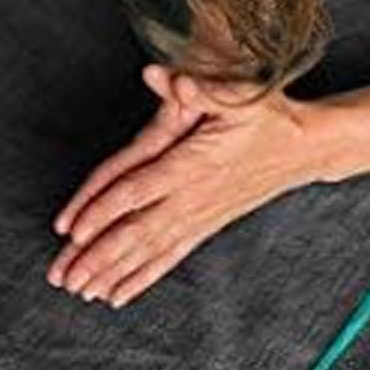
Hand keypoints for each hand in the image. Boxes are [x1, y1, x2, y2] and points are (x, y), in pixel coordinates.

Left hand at [46, 63, 319, 307]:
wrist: (306, 148)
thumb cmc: (270, 117)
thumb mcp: (240, 94)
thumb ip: (199, 87)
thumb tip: (161, 74)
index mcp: (193, 166)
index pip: (136, 192)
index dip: (102, 212)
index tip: (71, 231)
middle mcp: (193, 199)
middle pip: (134, 234)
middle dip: (96, 258)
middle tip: (63, 277)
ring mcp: (200, 218)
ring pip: (148, 253)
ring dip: (112, 274)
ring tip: (81, 292)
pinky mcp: (207, 227)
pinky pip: (169, 259)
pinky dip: (141, 278)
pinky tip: (118, 295)